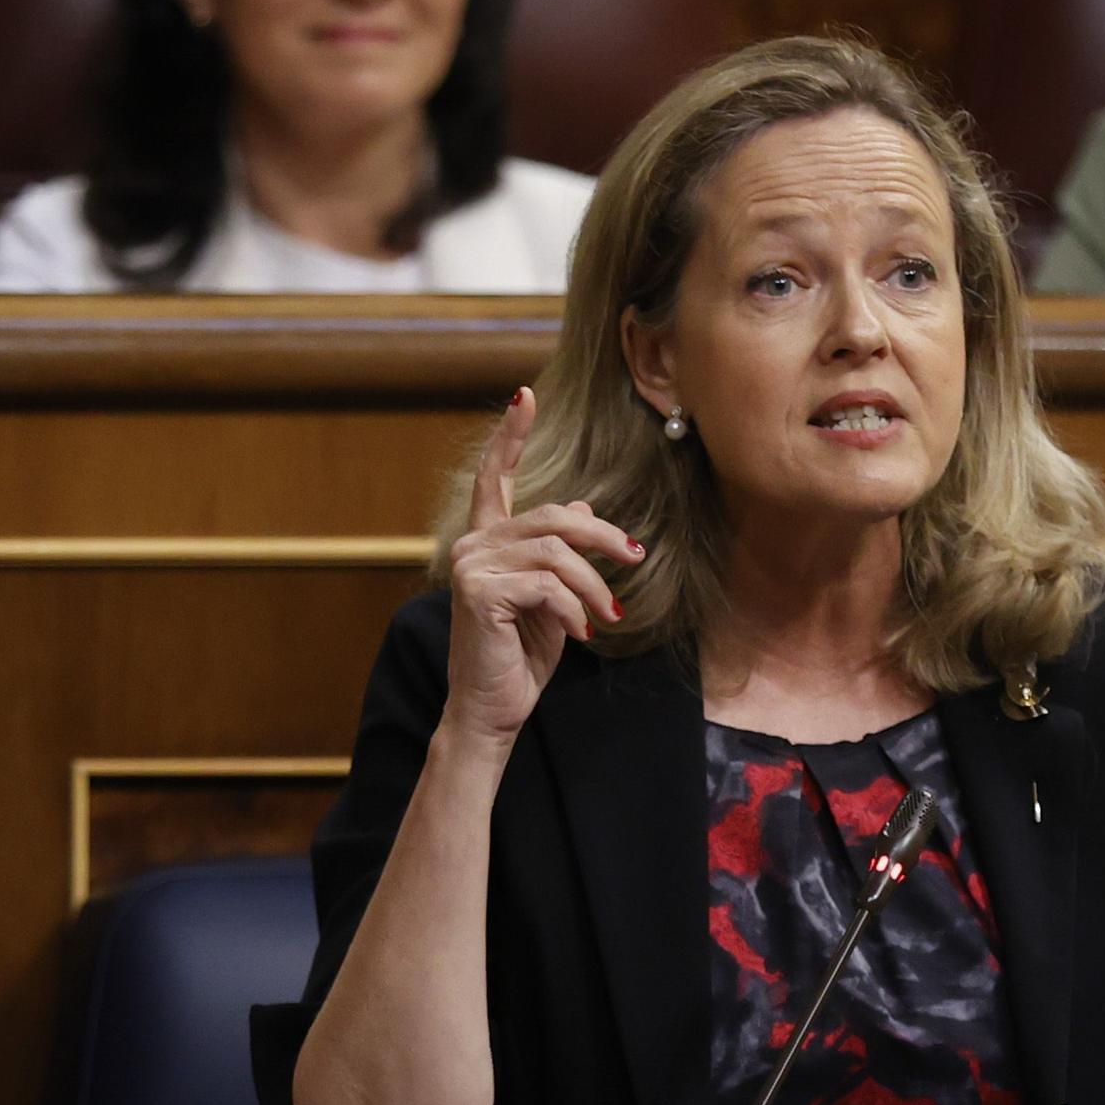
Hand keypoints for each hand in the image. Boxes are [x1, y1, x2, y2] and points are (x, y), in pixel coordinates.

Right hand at [442, 387, 644, 744]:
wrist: (494, 709)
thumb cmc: (521, 656)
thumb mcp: (552, 598)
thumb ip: (558, 553)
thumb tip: (581, 505)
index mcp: (487, 541)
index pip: (493, 478)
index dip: (509, 436)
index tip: (525, 395)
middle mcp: (472, 545)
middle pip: (552, 517)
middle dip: (601, 537)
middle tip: (634, 556)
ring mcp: (470, 567)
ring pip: (556, 553)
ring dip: (594, 585)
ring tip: (609, 614)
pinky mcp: (479, 593)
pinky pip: (548, 585)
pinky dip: (575, 609)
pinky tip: (582, 633)